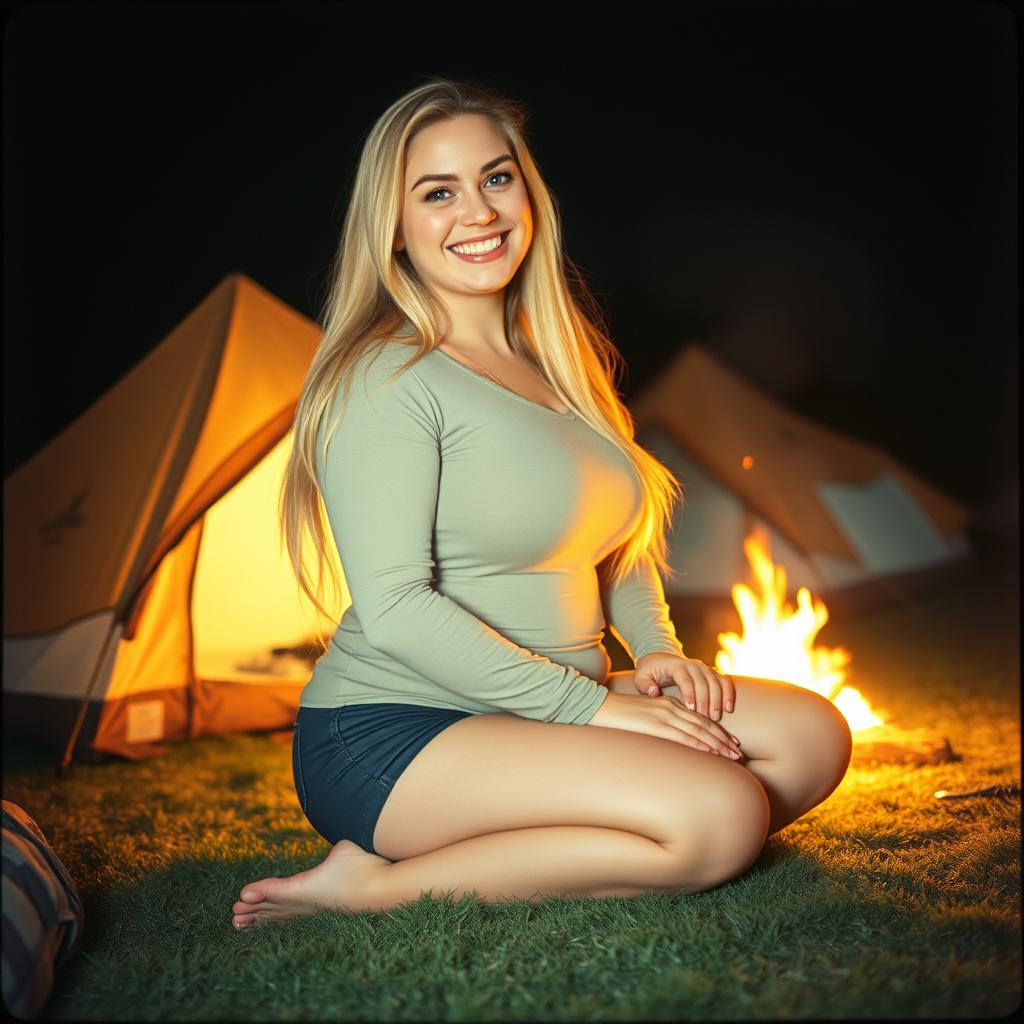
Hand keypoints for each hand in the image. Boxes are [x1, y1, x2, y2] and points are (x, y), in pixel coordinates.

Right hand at [588, 690, 743, 758]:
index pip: (699, 718)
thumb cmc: (618, 715)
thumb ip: (659, 724)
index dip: (717, 731)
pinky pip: (682, 735)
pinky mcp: (655, 725)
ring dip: (717, 744)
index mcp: (668, 704)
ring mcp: (663, 715)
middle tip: (738, 752)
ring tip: (731, 755)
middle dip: (723, 739)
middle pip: (704, 724)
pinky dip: (699, 744)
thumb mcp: (643, 717)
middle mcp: (670, 708)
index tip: (730, 742)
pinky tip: (710, 752)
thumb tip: (670, 740)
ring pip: (698, 730)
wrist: (598, 706)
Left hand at [633, 652, 735, 720]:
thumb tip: (654, 692)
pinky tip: (729, 708)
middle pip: (704, 682)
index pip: (685, 679)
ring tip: (716, 717)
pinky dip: (728, 693)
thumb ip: (645, 685)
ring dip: (718, 699)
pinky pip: (724, 681)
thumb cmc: (650, 671)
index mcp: (676, 665)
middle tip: (706, 719)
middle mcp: (693, 664)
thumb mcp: (641, 676)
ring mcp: (704, 668)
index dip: (689, 693)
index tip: (691, 709)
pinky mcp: (711, 673)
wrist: (660, 659)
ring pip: (716, 681)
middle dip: (706, 701)